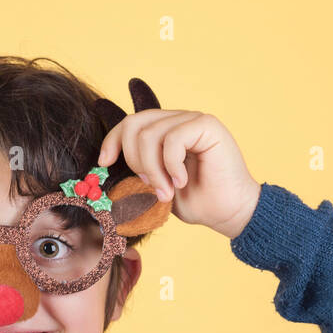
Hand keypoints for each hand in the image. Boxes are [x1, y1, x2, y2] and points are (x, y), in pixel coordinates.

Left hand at [97, 110, 261, 239]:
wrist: (228, 212)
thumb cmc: (196, 201)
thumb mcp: (154, 185)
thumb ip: (138, 168)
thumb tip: (105, 162)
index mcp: (165, 131)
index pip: (129, 123)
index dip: (112, 140)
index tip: (104, 162)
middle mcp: (177, 120)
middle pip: (134, 124)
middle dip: (133, 159)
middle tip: (148, 185)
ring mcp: (192, 120)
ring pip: (150, 134)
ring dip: (153, 170)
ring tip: (166, 190)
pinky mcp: (207, 125)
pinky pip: (173, 139)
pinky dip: (171, 166)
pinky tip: (182, 181)